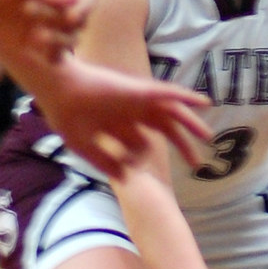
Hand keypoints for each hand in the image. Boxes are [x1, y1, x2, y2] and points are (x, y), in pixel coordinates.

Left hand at [0, 0, 88, 72]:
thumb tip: (73, 1)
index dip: (85, 7)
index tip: (68, 15)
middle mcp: (58, 5)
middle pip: (82, 19)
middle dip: (60, 20)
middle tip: (26, 12)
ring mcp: (49, 26)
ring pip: (74, 39)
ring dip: (57, 40)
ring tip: (32, 37)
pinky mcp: (39, 45)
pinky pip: (60, 56)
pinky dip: (53, 56)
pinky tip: (35, 51)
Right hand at [39, 55, 211, 176]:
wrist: (59, 92)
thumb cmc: (66, 115)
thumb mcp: (84, 145)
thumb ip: (104, 161)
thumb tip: (124, 178)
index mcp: (117, 124)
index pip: (141, 143)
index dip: (145, 159)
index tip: (143, 172)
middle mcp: (131, 112)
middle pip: (164, 129)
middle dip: (182, 146)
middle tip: (197, 164)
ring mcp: (137, 100)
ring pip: (172, 113)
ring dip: (191, 124)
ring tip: (208, 137)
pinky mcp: (141, 90)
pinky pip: (170, 93)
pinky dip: (187, 96)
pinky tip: (204, 103)